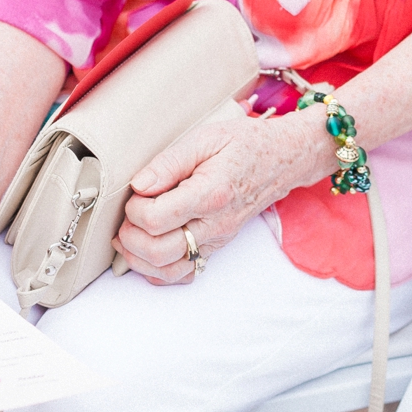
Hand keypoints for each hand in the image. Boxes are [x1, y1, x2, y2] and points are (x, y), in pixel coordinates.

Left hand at [113, 109, 333, 284]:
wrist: (282, 159)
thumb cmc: (244, 144)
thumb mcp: (205, 138)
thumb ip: (169, 162)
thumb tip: (139, 186)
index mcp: (210, 194)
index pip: (156, 219)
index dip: (134, 209)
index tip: (135, 192)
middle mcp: (215, 224)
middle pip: (158, 252)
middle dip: (130, 236)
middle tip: (128, 214)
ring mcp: (217, 240)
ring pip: (168, 271)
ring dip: (138, 258)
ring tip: (129, 234)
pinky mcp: (217, 246)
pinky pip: (184, 274)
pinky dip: (158, 270)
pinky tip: (148, 251)